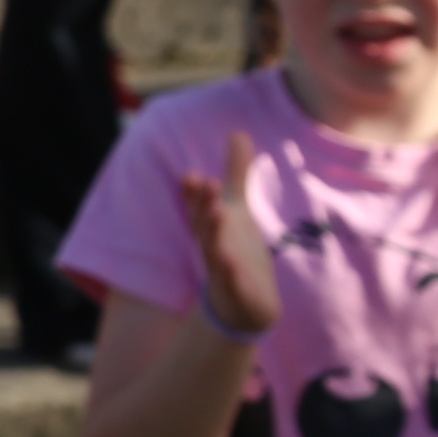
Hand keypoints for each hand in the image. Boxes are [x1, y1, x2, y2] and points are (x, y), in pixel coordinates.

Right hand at [180, 129, 281, 337]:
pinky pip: (231, 282)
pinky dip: (228, 273)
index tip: (192, 176)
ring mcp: (223, 270)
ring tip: (217, 212)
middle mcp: (213, 246)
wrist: (246, 304)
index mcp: (212, 228)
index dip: (195, 194)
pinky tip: (229, 261)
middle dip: (202, 205)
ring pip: (214, 250)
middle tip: (205, 181)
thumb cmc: (237, 250)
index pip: (200, 208)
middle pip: (204, 225)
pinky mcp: (237, 292)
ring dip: (213, 232)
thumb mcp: (237, 208)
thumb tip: (238, 132)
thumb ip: (236, 172)